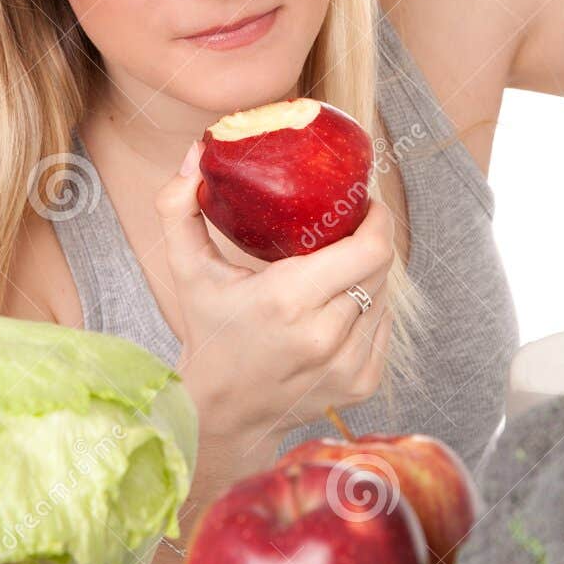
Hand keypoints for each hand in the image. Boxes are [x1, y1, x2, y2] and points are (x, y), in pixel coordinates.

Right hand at [153, 139, 396, 457]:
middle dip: (373, 239)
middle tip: (352, 222)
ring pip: (383, 297)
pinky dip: (369, 308)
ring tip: (341, 262)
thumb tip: (194, 152)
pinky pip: (383, 327)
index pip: (369, 249)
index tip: (365, 202)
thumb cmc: (207, 329)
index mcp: (287, 301)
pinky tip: (341, 302)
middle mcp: (324, 336)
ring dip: (369, 274)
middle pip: (381, 268)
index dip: (378, 219)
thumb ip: (179, 208)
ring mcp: (347, 365)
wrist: (220, 412)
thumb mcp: (187, 269)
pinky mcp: (361, 384)